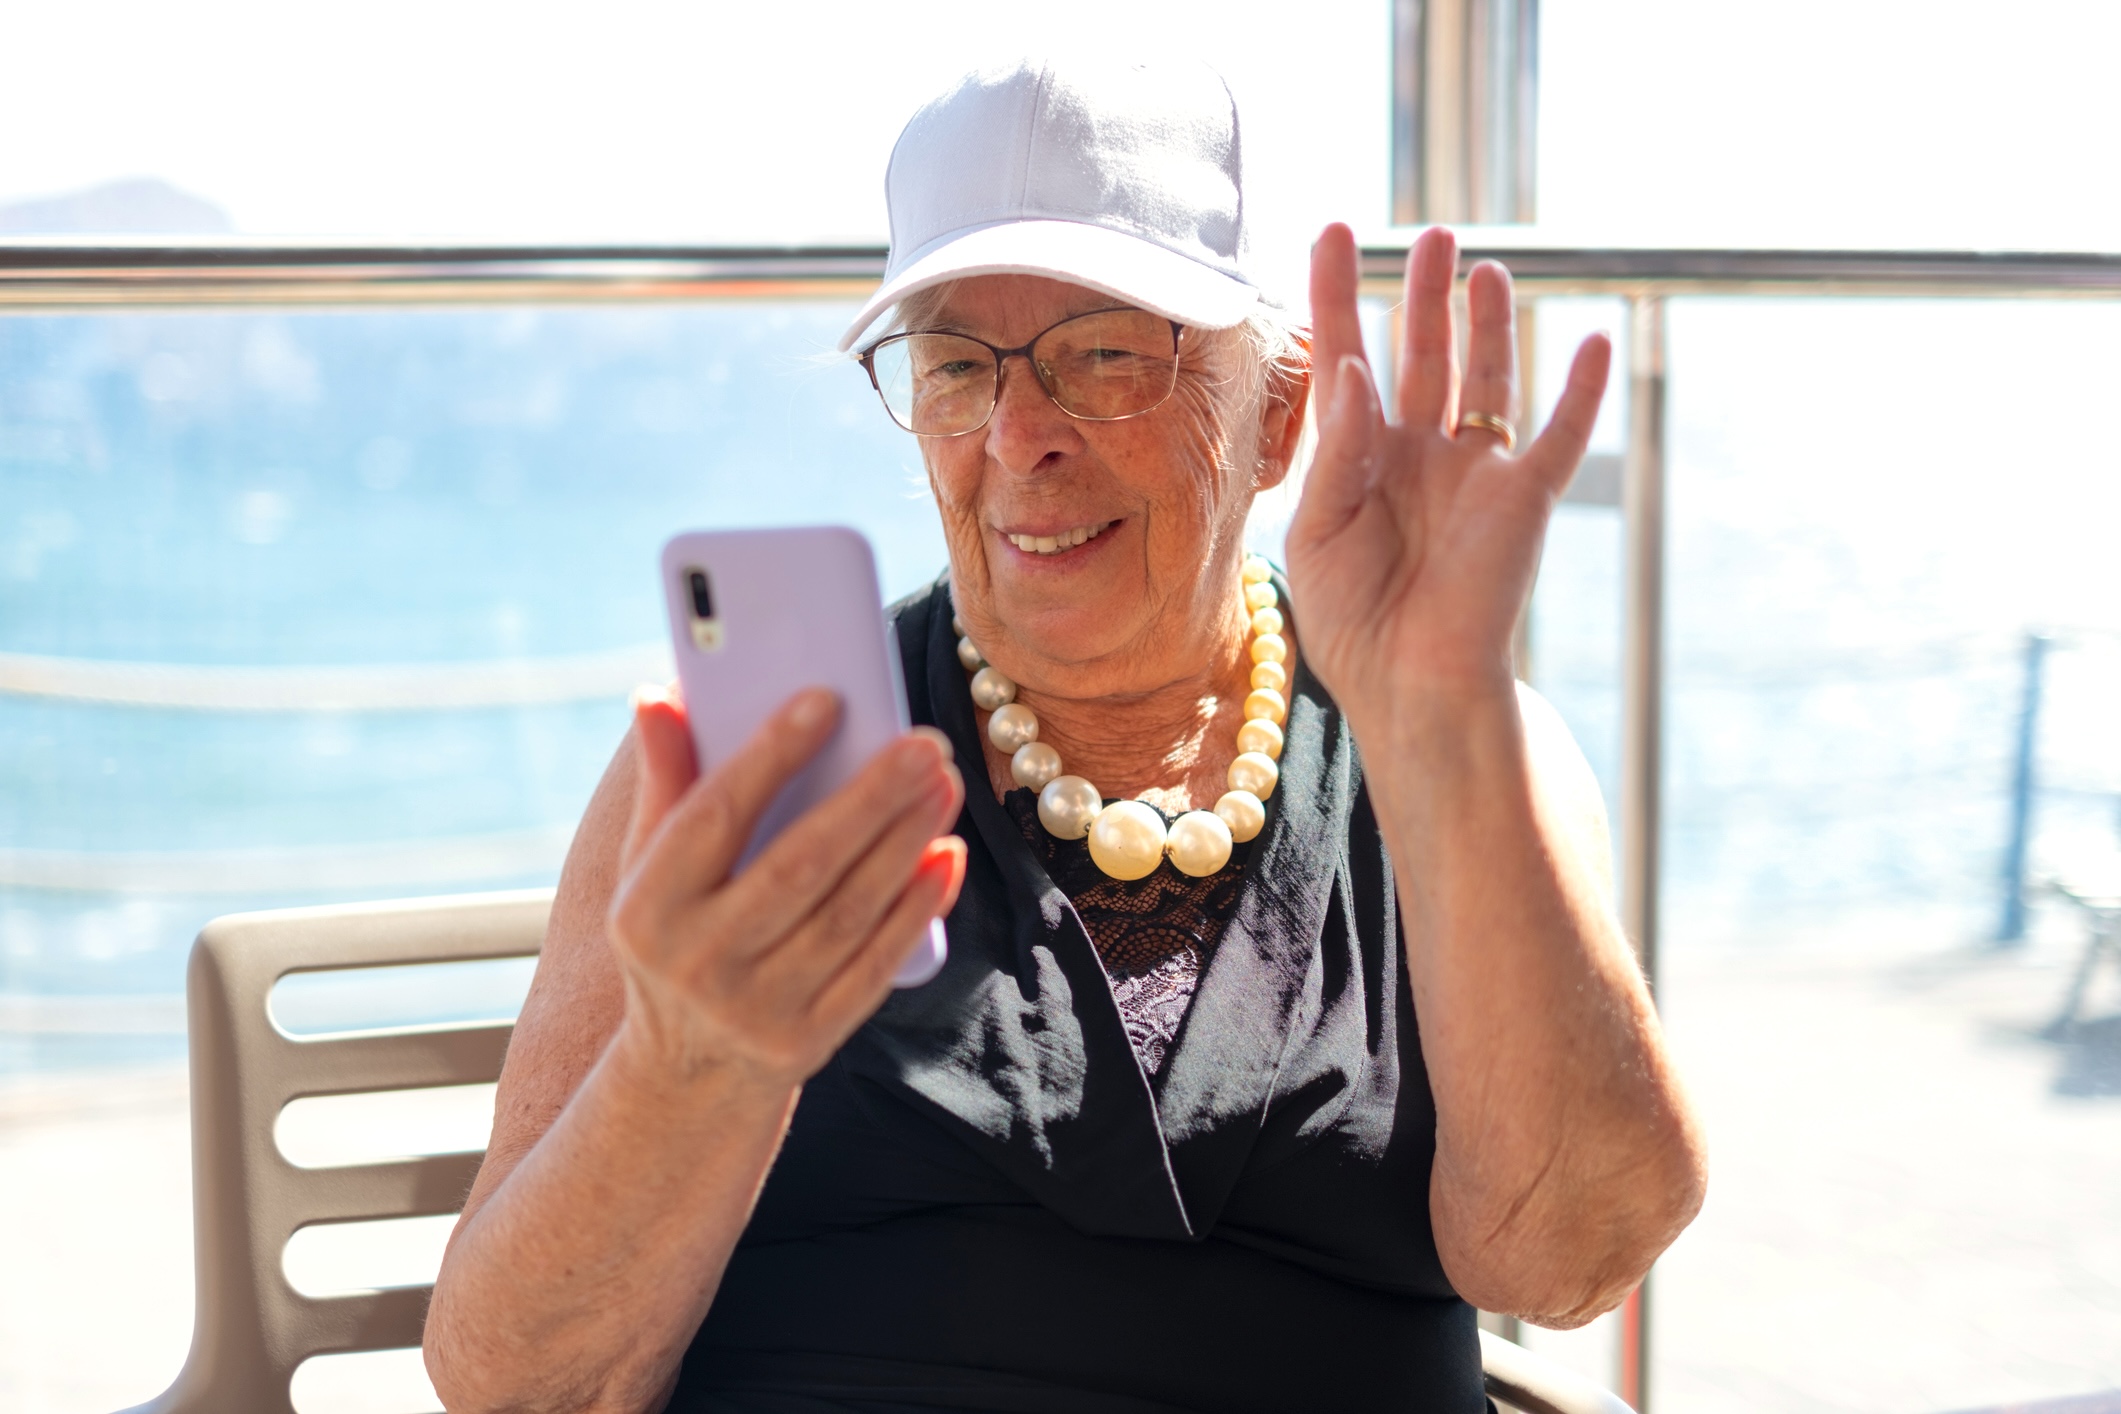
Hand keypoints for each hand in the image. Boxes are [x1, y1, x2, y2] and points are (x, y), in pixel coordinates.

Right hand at [606, 686, 966, 1087]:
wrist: (687, 1072)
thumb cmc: (675, 936)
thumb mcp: (646, 870)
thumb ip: (664, 782)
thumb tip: (661, 695)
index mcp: (646, 907)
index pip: (713, 817)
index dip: (770, 755)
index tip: (826, 697)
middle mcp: (696, 962)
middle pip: (798, 866)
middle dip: (868, 799)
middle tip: (925, 742)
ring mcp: (755, 1009)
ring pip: (847, 913)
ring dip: (904, 842)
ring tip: (943, 783)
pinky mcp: (808, 1041)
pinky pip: (875, 965)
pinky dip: (916, 908)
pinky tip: (945, 855)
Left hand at [1286, 224, 1610, 721]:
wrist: (1410, 687)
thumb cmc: (1352, 621)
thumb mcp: (1319, 529)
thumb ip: (1339, 449)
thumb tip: (1356, 366)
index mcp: (1359, 460)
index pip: (1347, 357)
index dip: (1339, 294)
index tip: (1331, 230)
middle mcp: (1419, 455)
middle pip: (1423, 353)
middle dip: (1425, 292)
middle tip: (1430, 235)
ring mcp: (1474, 473)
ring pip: (1486, 379)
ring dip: (1488, 322)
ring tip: (1482, 267)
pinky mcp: (1524, 500)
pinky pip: (1560, 437)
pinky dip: (1581, 391)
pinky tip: (1593, 339)